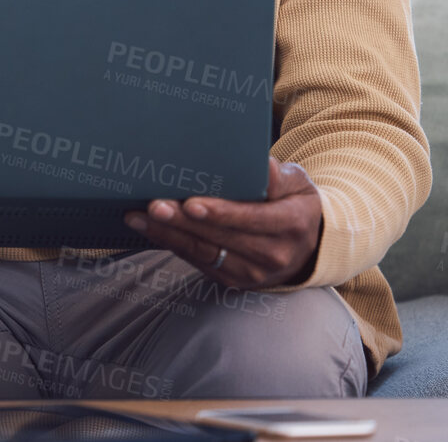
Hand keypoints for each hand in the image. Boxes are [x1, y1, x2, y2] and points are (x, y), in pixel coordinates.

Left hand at [122, 157, 323, 288]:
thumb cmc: (295, 203)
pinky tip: (149, 229)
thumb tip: (262, 166)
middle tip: (153, 206)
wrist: (308, 246)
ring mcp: (252, 272)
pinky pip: (199, 262)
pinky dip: (172, 245)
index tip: (190, 204)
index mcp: (290, 224)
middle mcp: (273, 254)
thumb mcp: (298, 184)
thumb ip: (279, 176)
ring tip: (138, 217)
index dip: (220, 213)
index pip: (251, 219)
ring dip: (168, 235)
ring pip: (204, 253)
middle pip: (220, 238)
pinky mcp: (233, 280)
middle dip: (183, 223)